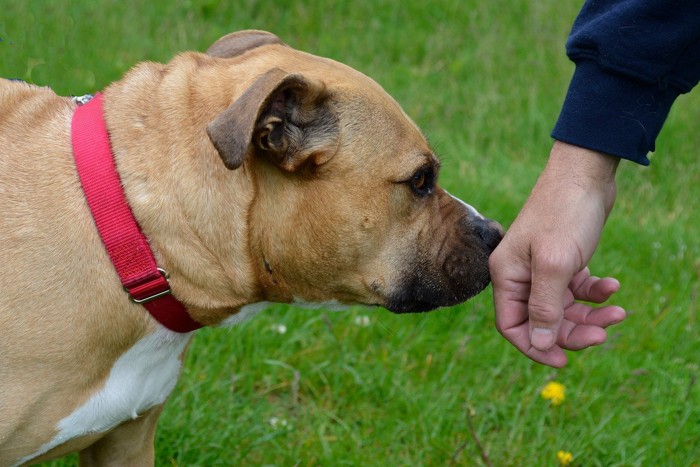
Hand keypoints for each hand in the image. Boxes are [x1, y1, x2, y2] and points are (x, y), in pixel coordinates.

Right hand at [489, 141, 626, 366]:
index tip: (564, 361)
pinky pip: (577, 290)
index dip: (535, 346)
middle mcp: (521, 275)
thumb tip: (541, 344)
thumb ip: (545, 306)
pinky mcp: (564, 261)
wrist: (586, 174)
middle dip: (572, 331)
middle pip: (542, 321)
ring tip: (618, 311)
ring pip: (564, 308)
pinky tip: (613, 285)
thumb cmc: (564, 214)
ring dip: (590, 314)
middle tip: (602, 334)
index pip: (512, 325)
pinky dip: (596, 293)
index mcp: (507, 276)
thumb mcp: (556, 264)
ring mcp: (542, 269)